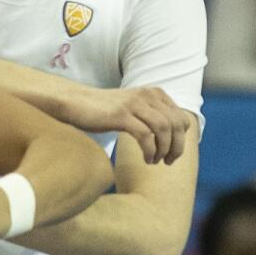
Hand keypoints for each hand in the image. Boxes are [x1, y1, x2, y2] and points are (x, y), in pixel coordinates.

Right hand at [64, 86, 190, 164]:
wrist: (74, 103)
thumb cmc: (102, 110)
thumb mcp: (133, 108)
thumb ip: (151, 115)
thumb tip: (171, 137)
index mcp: (153, 93)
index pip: (181, 117)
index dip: (181, 138)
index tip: (172, 152)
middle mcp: (147, 95)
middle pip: (175, 124)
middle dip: (176, 146)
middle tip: (168, 161)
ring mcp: (133, 104)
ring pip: (164, 129)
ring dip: (164, 150)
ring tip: (155, 161)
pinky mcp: (120, 115)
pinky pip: (145, 135)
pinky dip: (150, 150)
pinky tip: (146, 159)